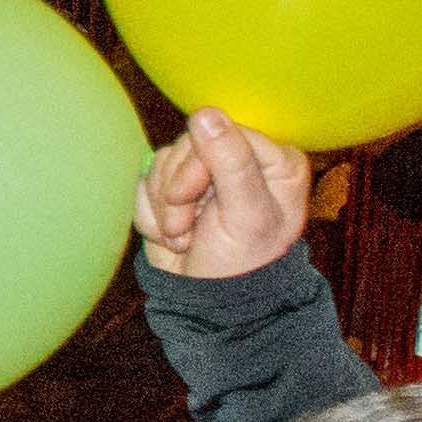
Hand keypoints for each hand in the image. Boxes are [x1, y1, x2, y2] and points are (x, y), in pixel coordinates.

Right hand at [131, 110, 314, 282]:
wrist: (209, 307)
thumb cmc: (242, 265)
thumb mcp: (245, 215)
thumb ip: (231, 162)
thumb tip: (205, 114)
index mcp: (274, 160)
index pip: (222, 132)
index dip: (197, 163)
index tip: (188, 197)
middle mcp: (242, 160)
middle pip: (188, 144)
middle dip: (178, 191)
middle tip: (187, 228)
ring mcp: (206, 175)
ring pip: (163, 162)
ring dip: (165, 207)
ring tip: (185, 236)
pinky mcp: (176, 189)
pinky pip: (146, 181)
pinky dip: (151, 213)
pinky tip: (172, 235)